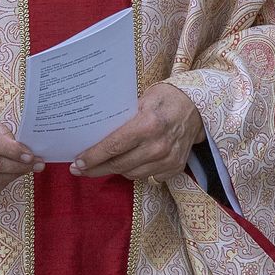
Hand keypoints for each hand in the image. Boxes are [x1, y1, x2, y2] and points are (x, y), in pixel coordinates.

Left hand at [72, 82, 204, 181]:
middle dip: (96, 168)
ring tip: (102, 164)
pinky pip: (147, 177)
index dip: (93, 157)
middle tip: (79, 169)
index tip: (77, 163)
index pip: (113, 147)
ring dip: (115, 170)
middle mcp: (158, 146)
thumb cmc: (166, 97)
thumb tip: (95, 132)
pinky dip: (135, 171)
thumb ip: (122, 117)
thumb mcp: (142, 98)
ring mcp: (168, 160)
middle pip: (119, 165)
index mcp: (147, 125)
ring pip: (131, 174)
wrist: (197, 107)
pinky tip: (128, 163)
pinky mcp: (175, 168)